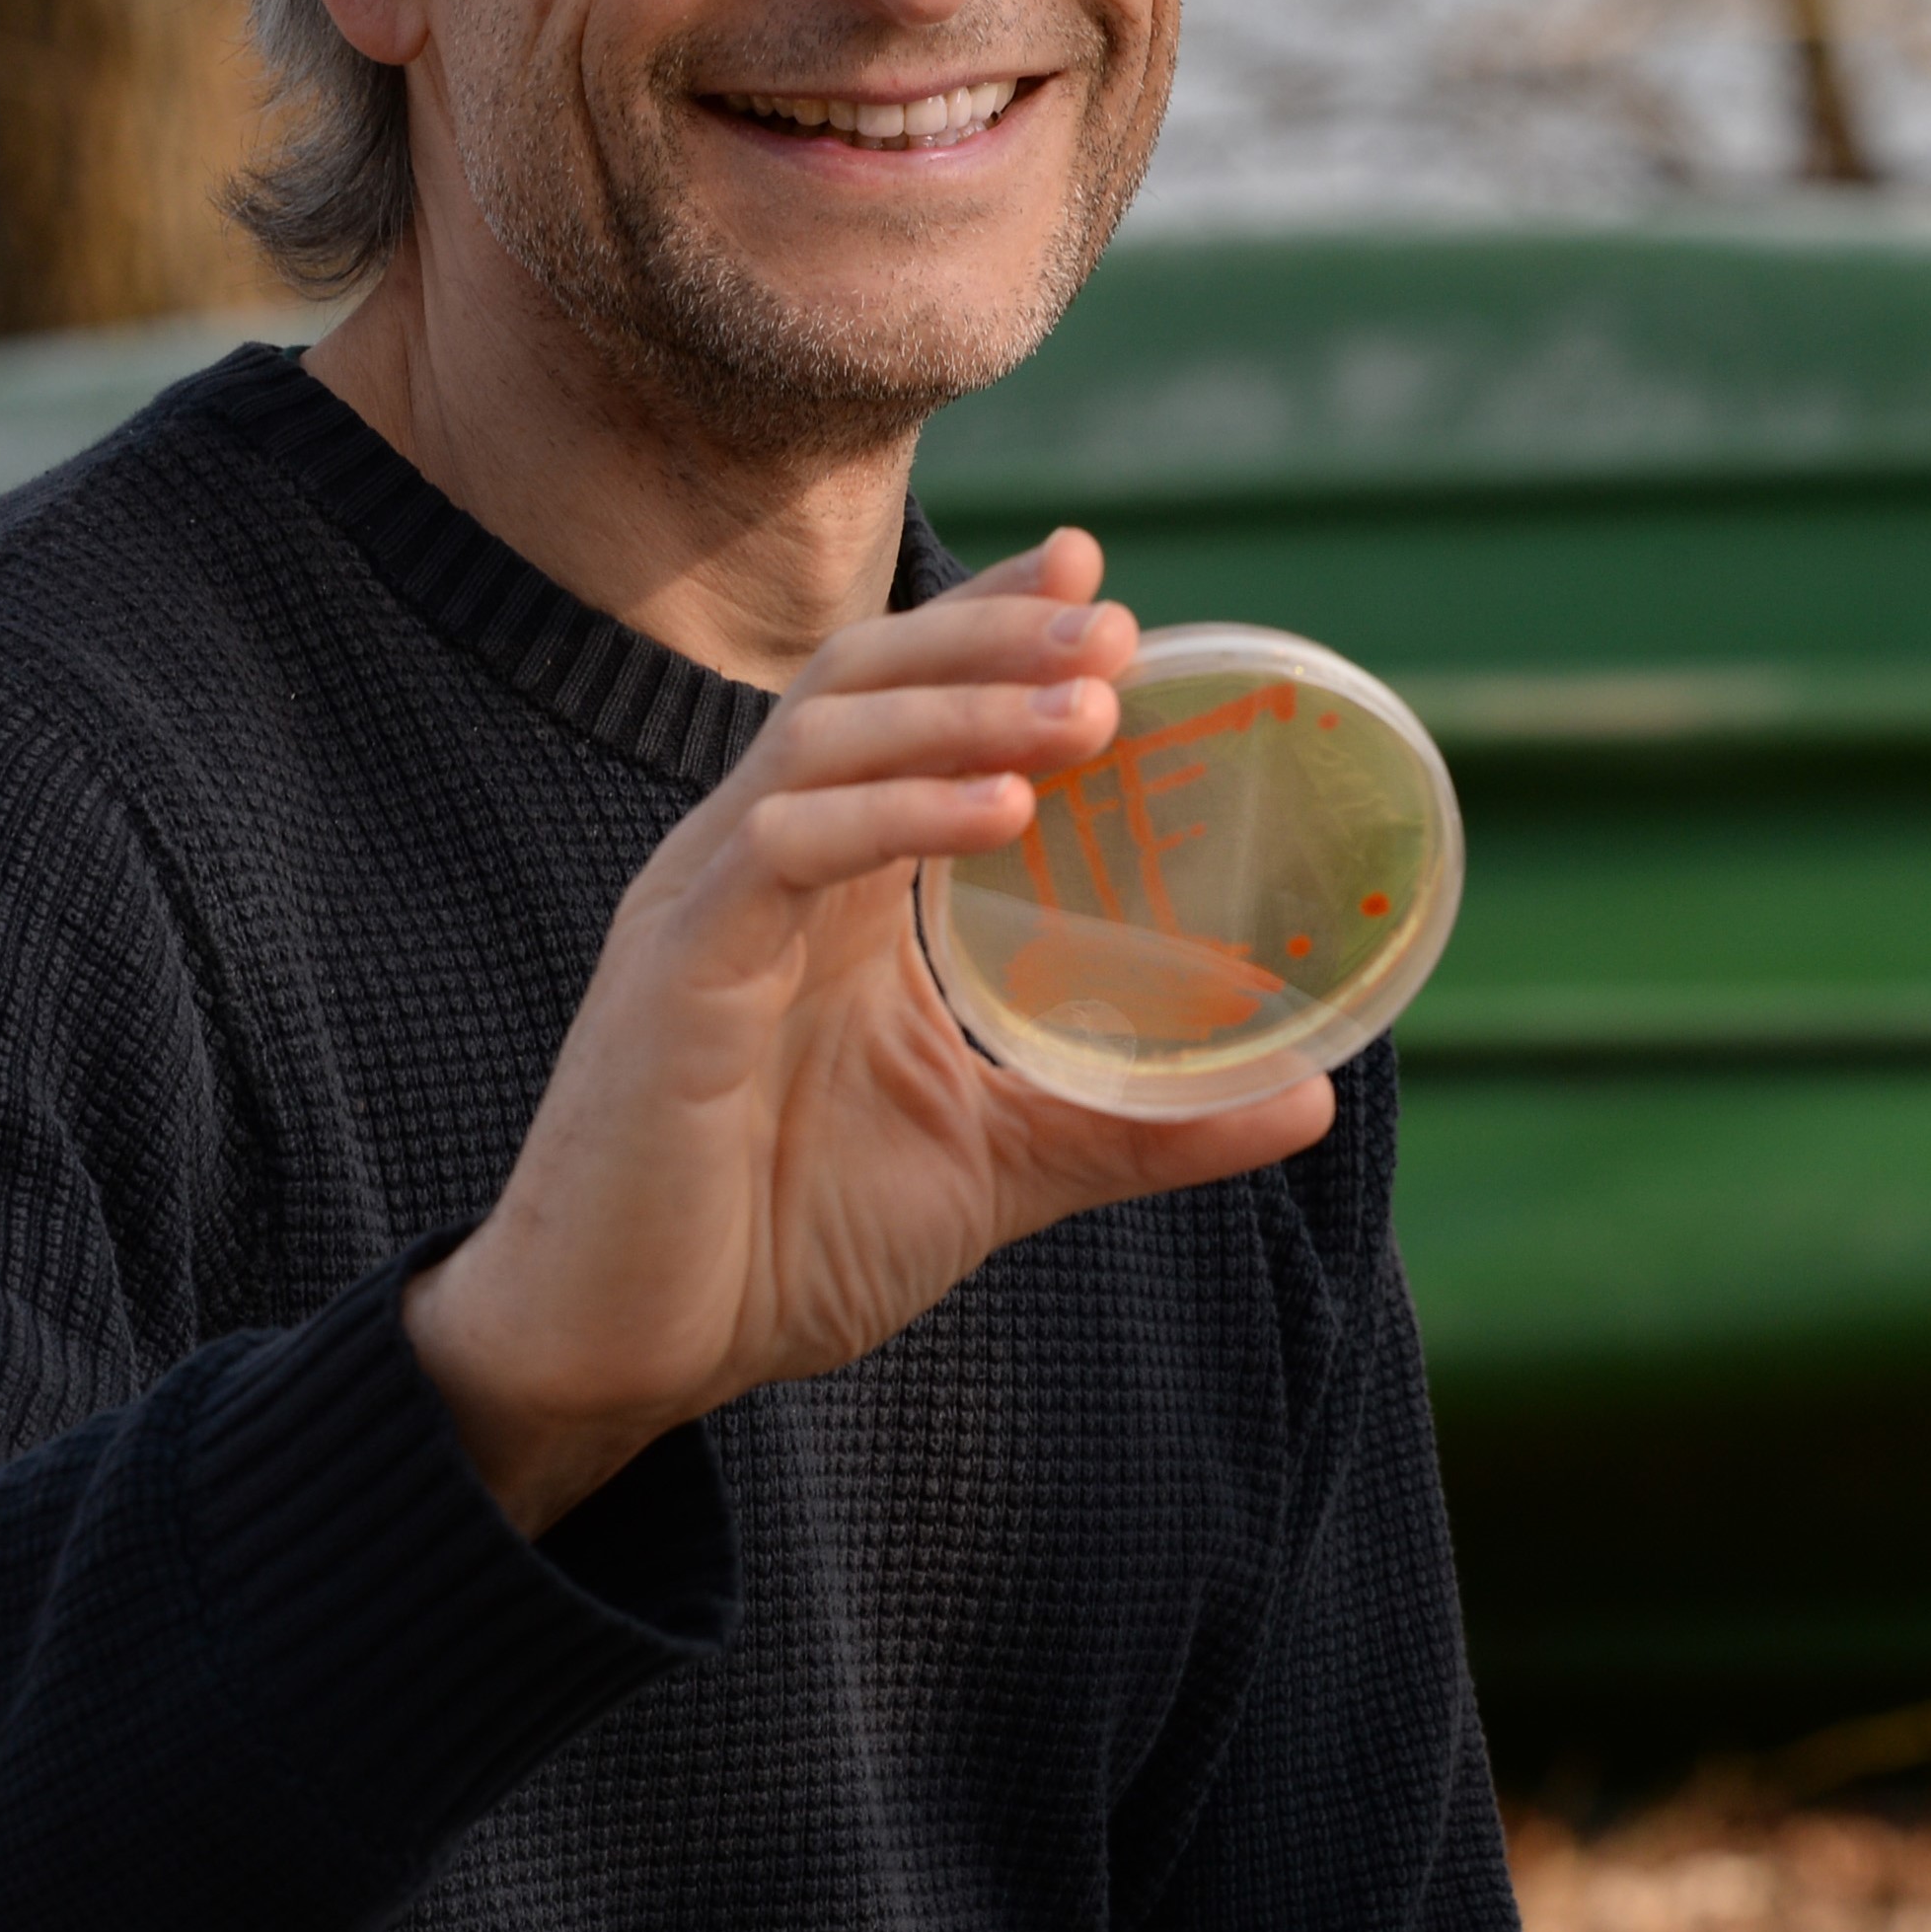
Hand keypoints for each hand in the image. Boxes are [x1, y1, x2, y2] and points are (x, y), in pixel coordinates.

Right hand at [400, 528, 1333, 1534]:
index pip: (903, 702)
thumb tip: (1308, 1093)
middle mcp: (759, 861)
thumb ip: (1132, 1121)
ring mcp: (708, 901)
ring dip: (962, 708)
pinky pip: (782, 850)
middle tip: (1116, 623)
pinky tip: (1001, 815)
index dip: (991, 626)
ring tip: (1087, 708)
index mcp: (825, 885)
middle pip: (867, 681)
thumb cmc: (778, 1242)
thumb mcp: (992, 1164)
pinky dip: (895, 814)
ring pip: (828, 738)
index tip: (1101, 580)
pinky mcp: (677, 970)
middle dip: (991, 636)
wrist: (622, 1352)